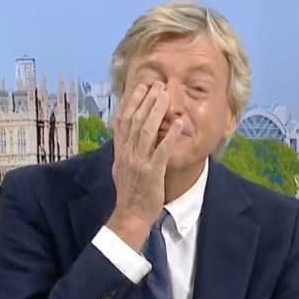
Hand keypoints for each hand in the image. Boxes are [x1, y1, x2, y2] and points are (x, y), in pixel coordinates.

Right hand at [107, 81, 185, 250]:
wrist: (130, 214)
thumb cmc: (130, 191)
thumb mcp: (121, 166)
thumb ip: (124, 148)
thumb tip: (124, 131)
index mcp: (120, 150)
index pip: (122, 120)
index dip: (131, 101)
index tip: (139, 86)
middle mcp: (127, 153)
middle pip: (134, 120)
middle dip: (145, 100)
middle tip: (155, 84)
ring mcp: (139, 162)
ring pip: (146, 131)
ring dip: (156, 111)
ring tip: (164, 95)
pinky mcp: (151, 172)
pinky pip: (161, 150)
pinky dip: (169, 135)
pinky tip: (178, 123)